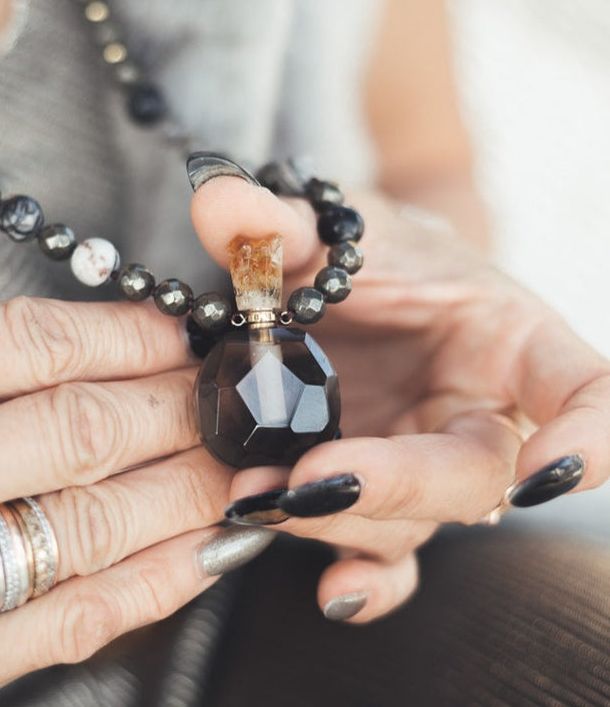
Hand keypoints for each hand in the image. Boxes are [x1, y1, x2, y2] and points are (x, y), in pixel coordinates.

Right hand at [0, 298, 271, 706]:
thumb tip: (59, 350)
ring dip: (189, 485)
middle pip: (84, 429)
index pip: (33, 345)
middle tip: (226, 391)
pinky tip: (211, 545)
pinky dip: (158, 577)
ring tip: (239, 458)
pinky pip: (77, 620)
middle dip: (176, 404)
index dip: (125, 333)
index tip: (174, 329)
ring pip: (98, 522)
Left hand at [191, 176, 609, 622]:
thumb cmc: (372, 254)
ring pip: (410, 521)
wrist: (352, 287)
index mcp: (508, 341)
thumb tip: (218, 200)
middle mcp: (477, 414)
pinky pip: (386, 551)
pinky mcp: (379, 493)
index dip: (589, 438)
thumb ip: (283, 221)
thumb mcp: (336, 229)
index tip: (545, 476)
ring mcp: (425, 461)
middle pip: (471, 476)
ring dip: (335, 520)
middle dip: (396, 483)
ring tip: (254, 500)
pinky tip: (331, 591)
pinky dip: (364, 578)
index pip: (586, 391)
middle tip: (309, 481)